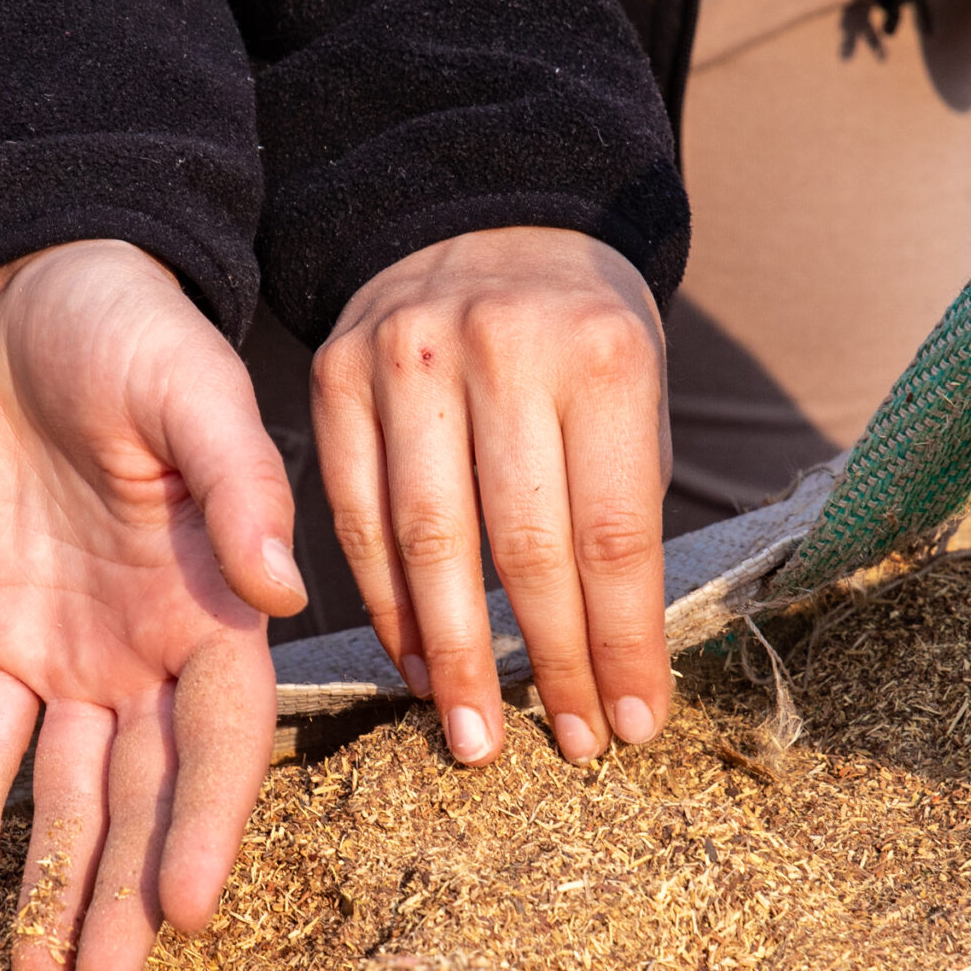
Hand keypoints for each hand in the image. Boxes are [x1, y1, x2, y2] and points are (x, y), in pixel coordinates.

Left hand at [0, 239, 304, 970]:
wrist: (30, 289)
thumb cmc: (131, 330)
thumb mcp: (189, 393)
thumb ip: (237, 490)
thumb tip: (286, 593)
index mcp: (221, 609)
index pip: (222, 742)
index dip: (207, 828)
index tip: (186, 912)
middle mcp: (156, 651)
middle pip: (146, 797)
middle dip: (124, 896)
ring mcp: (80, 653)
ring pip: (72, 793)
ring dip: (55, 884)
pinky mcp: (1, 634)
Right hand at [311, 225, 670, 767]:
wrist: (483, 221)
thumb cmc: (580, 338)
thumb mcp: (634, 394)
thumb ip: (622, 511)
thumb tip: (616, 667)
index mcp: (601, 353)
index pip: (611, 532)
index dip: (620, 642)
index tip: (631, 724)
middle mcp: (500, 347)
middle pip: (522, 547)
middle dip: (547, 664)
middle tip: (564, 749)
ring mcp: (406, 358)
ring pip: (428, 541)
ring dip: (455, 655)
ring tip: (475, 734)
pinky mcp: (335, 374)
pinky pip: (357, 517)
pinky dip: (387, 603)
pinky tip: (418, 662)